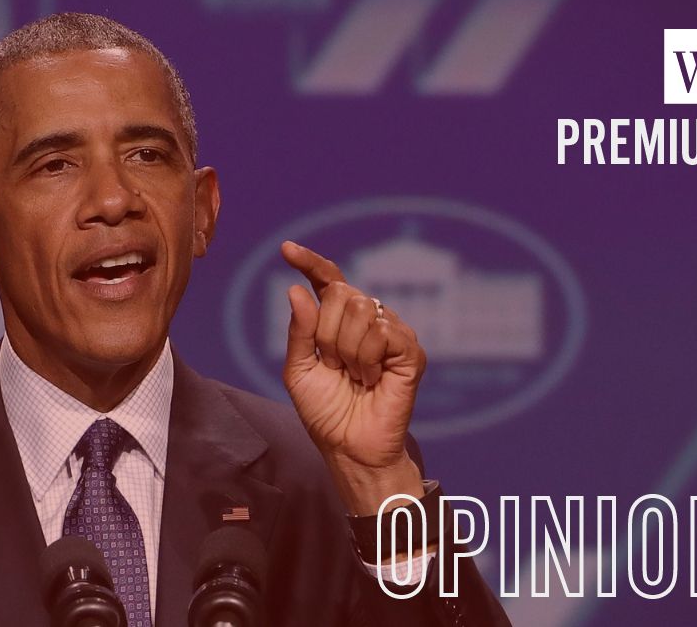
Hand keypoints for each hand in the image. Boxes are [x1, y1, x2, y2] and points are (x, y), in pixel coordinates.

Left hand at [280, 241, 427, 513]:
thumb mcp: (299, 370)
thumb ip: (300, 331)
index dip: (309, 262)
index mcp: (339, 322)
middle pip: (342, 292)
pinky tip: (372, 380)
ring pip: (361, 310)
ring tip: (355, 377)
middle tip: (334, 365)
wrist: (349, 447)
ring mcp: (391, 332)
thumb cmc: (325, 412)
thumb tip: (297, 289)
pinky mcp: (410, 351)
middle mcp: (367, 320)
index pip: (328, 280)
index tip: (286, 249)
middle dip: (327, 333)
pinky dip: (368, 359)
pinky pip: (381, 332)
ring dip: (346, 350)